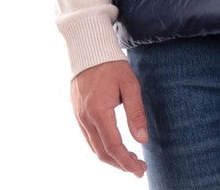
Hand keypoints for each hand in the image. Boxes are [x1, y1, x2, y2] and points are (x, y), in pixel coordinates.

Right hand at [71, 59, 148, 177]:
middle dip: (120, 164)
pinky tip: (113, 146)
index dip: (127, 162)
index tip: (140, 170)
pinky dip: (101, 147)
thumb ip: (136, 112)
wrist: (89, 49)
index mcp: (99, 111)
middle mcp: (85, 118)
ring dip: (111, 158)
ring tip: (129, 160)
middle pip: (102, 153)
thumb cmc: (112, 64)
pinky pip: (88, 138)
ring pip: (94, 148)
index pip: (113, 147)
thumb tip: (142, 139)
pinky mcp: (77, 113)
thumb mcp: (130, 84)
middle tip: (138, 168)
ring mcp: (78, 117)